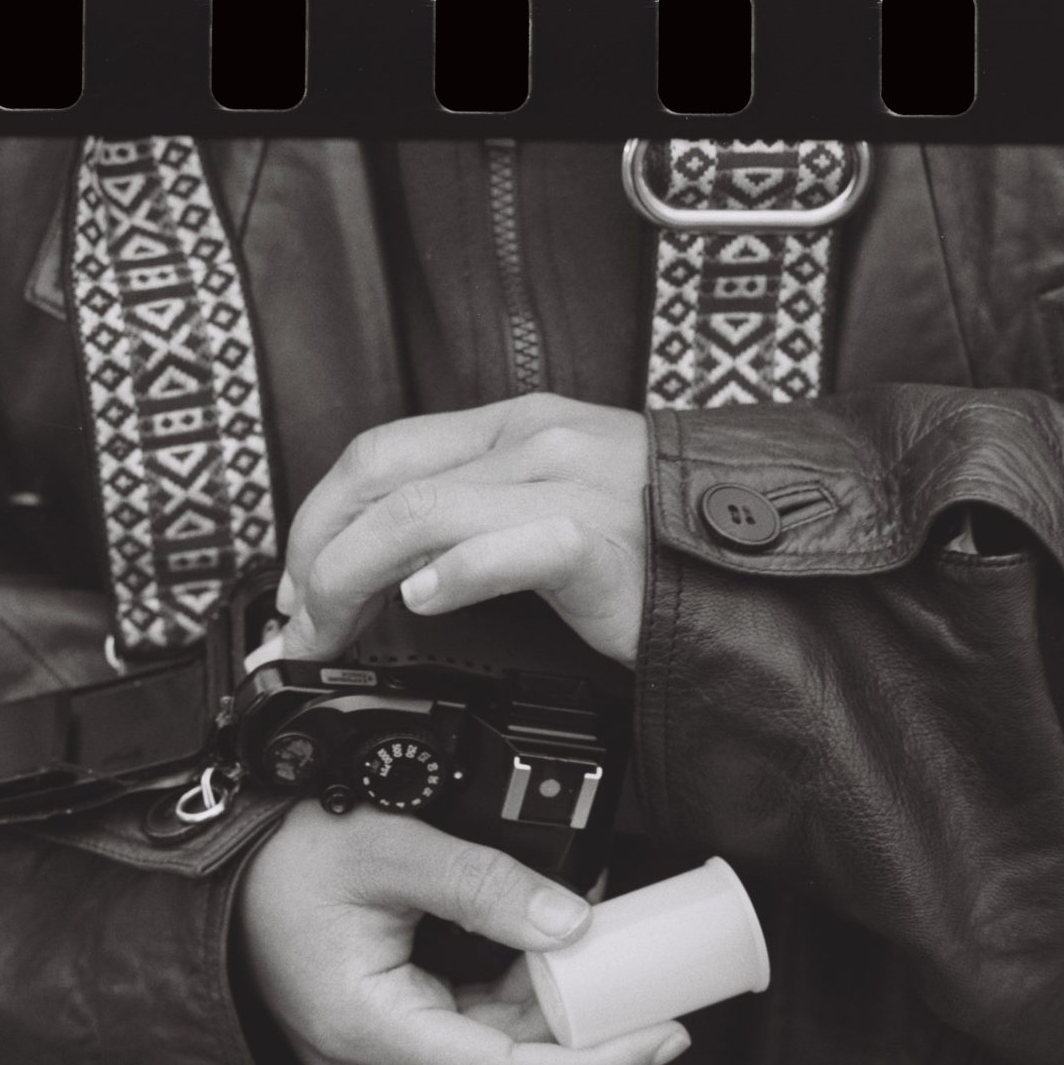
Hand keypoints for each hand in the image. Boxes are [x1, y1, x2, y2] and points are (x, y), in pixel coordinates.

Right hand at [235, 802, 690, 1064]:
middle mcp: (375, 1062)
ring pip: (495, 1044)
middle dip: (591, 1024)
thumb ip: (478, 880)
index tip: (661, 1039)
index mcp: (369, 1028)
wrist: (211, 875)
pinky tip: (554, 947)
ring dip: (556, 1002)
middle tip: (659, 977)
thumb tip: (571, 920)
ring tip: (613, 946)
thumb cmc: (271, 865)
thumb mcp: (379, 845)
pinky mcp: (391, 1036)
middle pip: (510, 1064)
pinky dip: (519, 990)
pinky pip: (471, 1025)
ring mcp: (382, 1056)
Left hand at [276, 393, 653, 665]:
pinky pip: (502, 548)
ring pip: (416, 514)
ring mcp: (567, 484)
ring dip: (349, 582)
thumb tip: (388, 574)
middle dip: (313, 556)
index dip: (316, 522)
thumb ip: (477, 521)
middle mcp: (535, 440)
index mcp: (518, 428)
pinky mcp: (596, 542)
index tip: (296, 590)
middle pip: (378, 478)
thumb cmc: (660, 555)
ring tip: (332, 637)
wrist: (767, 575)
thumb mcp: (553, 511)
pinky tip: (420, 607)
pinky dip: (447, 577)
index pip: (379, 454)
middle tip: (299, 626)